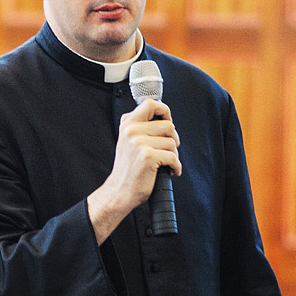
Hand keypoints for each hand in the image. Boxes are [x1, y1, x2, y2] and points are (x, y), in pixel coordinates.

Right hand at [87, 99, 180, 242]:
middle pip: (168, 125)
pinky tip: (171, 171)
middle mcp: (131, 131)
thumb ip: (139, 127)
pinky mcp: (147, 156)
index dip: (164, 110)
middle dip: (174, 139)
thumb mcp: (127, 141)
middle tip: (169, 149)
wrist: (119, 191)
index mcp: (127, 124)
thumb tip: (162, 116)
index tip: (168, 122)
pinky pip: (173, 157)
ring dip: (174, 155)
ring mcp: (139, 143)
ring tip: (166, 163)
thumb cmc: (128, 168)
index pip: (150, 104)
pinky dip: (176, 166)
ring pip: (172, 142)